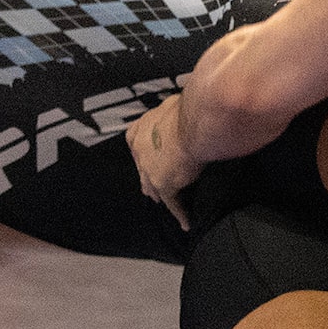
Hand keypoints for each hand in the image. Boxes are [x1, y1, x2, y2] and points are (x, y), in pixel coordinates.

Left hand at [125, 95, 199, 230]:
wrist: (194, 123)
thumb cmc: (187, 109)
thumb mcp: (173, 105)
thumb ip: (171, 112)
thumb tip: (180, 108)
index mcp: (140, 130)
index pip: (134, 142)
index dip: (140, 152)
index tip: (145, 157)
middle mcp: (140, 151)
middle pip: (141, 169)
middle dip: (146, 177)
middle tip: (151, 186)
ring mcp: (150, 171)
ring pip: (152, 187)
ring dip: (157, 194)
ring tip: (160, 201)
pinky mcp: (165, 185)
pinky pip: (174, 203)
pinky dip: (180, 214)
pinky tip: (185, 223)